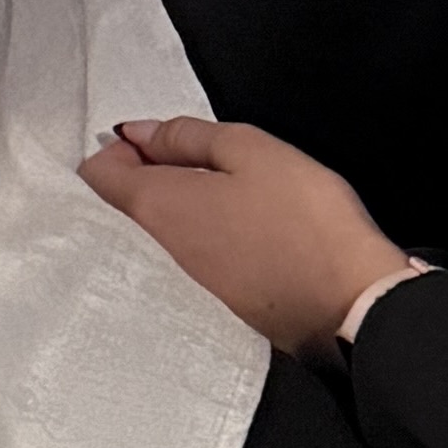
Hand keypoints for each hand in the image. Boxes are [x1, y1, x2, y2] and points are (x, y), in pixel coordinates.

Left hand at [80, 111, 409, 347]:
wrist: (352, 306)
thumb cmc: (303, 217)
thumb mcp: (250, 150)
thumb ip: (185, 136)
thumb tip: (136, 133)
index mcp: (154, 209)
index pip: (95, 175)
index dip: (118, 150)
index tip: (156, 142)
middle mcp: (151, 255)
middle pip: (116, 211)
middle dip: (139, 180)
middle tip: (191, 164)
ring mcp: (177, 290)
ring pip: (147, 241)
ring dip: (167, 214)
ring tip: (216, 197)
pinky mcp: (206, 313)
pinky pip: (175, 270)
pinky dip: (188, 247)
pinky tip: (228, 236)